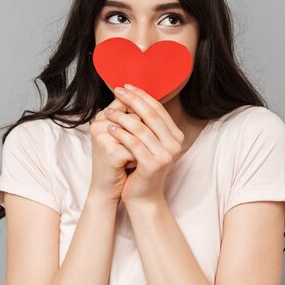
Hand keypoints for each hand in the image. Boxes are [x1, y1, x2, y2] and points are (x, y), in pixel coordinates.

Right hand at [89, 97, 141, 202]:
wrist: (106, 189)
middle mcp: (99, 123)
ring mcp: (102, 136)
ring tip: (136, 157)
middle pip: (135, 117)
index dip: (142, 115)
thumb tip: (155, 106)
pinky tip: (132, 166)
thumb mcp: (125, 138)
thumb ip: (134, 120)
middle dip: (143, 135)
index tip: (144, 135)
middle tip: (140, 150)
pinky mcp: (109, 151)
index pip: (128, 103)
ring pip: (137, 131)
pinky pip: (136, 148)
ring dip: (142, 147)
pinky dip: (138, 158)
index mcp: (102, 116)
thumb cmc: (119, 162)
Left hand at [104, 84, 184, 206]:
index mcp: (176, 136)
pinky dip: (121, 134)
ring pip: (141, 129)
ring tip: (108, 111)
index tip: (126, 87)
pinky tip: (110, 128)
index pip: (158, 109)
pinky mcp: (152, 165)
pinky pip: (133, 144)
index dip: (142, 96)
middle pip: (151, 115)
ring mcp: (165, 155)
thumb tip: (135, 96)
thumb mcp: (149, 143)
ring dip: (123, 117)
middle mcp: (175, 144)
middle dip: (132, 101)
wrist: (144, 197)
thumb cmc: (142, 168)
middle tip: (117, 90)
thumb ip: (147, 124)